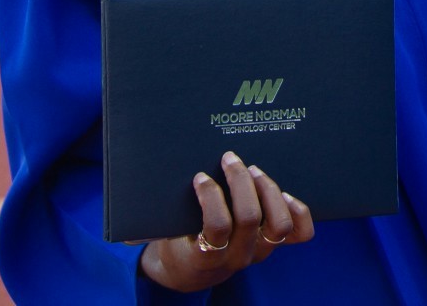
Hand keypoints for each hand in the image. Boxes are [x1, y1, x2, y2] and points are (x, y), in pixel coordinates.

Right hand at [140, 151, 313, 291]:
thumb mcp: (160, 229)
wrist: (191, 268)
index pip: (216, 227)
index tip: (200, 177)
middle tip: (229, 158)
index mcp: (205, 255)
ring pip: (278, 224)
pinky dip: (297, 209)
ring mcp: (259, 251)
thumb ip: (150, 214)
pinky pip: (299, 233)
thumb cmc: (174, 237)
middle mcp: (237, 256)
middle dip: (240, 181)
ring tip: (253, 169)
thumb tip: (127, 190)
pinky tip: (284, 190)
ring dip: (268, 190)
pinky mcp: (275, 245)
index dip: (211, 198)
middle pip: (249, 218)